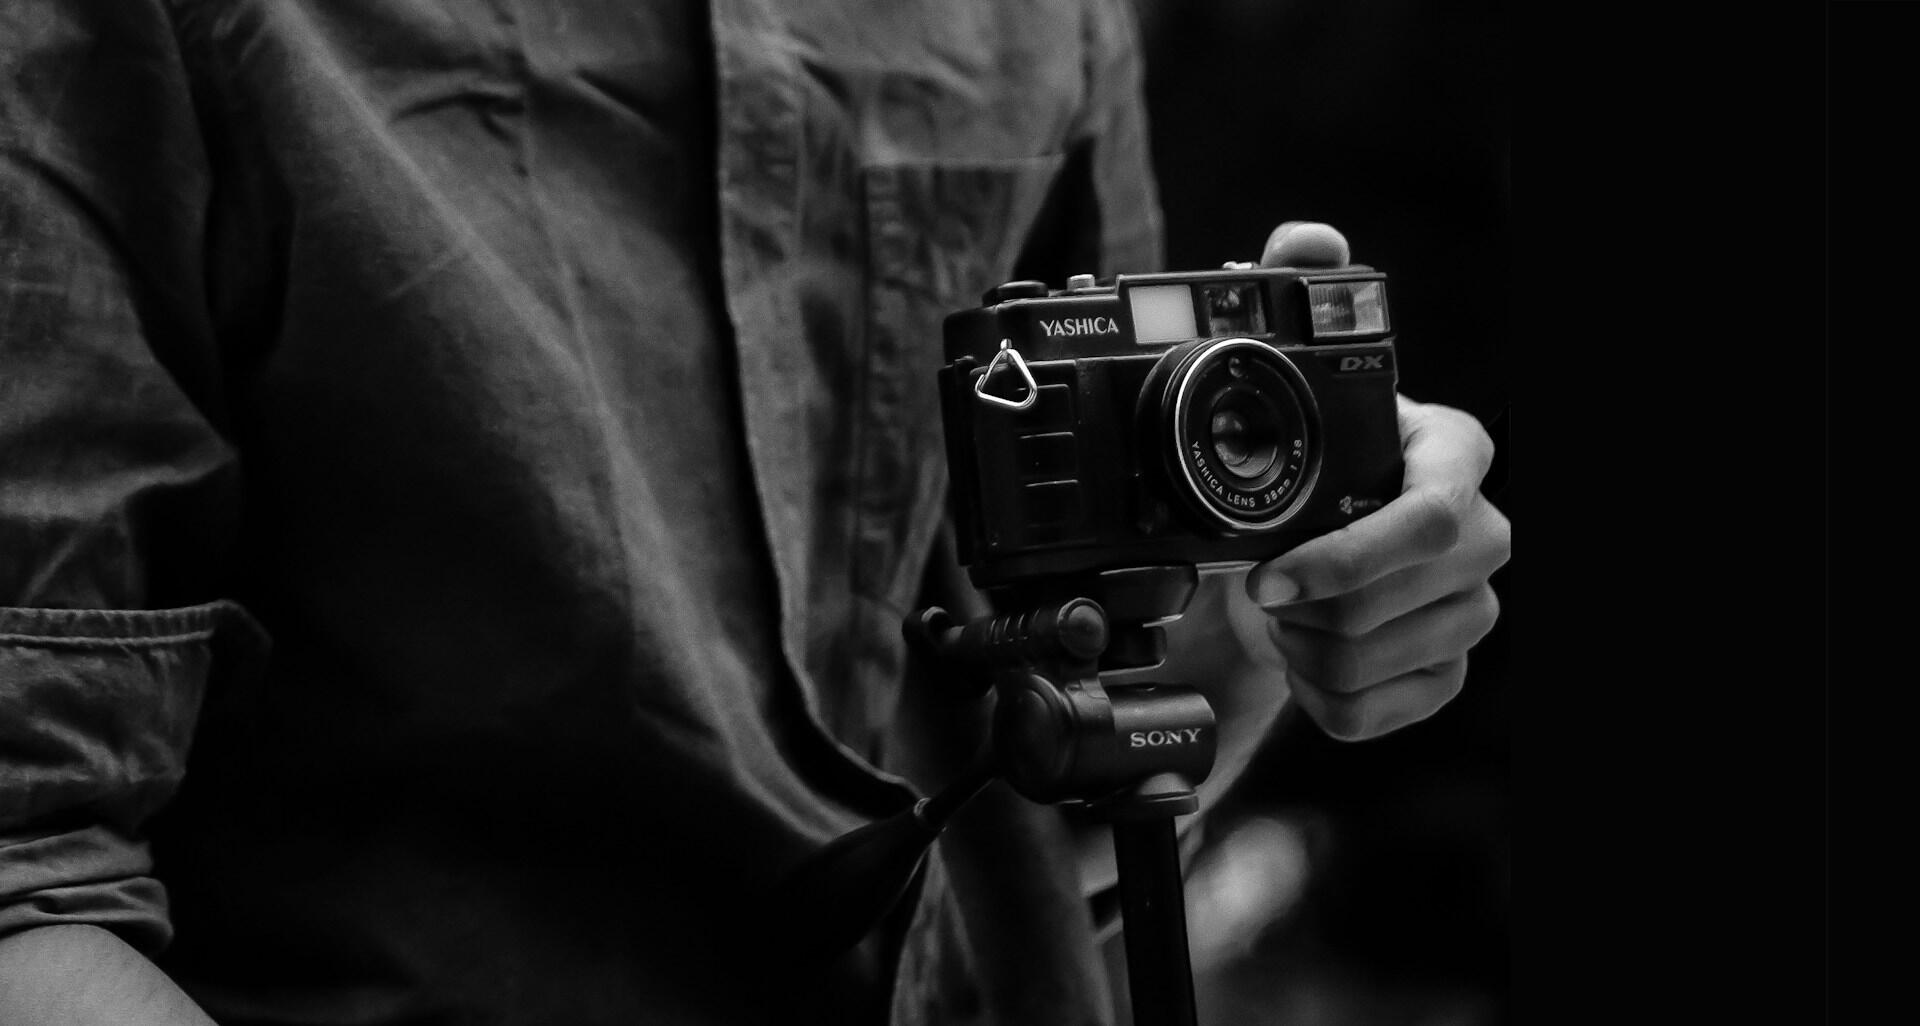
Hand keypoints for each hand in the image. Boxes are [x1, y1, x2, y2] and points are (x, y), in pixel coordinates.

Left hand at [1230, 221, 1510, 739]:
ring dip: (1301, 647)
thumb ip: (1296, 295)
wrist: (1289, 563)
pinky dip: (1317, 695)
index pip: (1426, 522)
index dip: (1343, 560)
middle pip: (1390, 606)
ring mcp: (1472, 611)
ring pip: (1370, 664)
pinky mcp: (1447, 676)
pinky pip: (1370, 714)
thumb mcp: (1288, 383)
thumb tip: (1312, 239)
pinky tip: (1307, 656)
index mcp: (1454, 456)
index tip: (1265, 578)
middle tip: (1263, 582)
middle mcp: (1481, 534)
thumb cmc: (1299, 471)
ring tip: (1285, 610)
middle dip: (1303, 606)